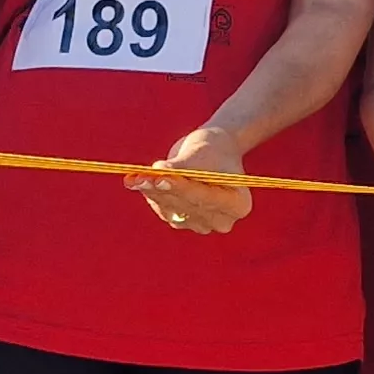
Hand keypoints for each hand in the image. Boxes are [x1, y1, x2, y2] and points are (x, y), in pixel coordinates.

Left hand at [132, 127, 253, 234]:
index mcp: (239, 204)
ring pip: (172, 208)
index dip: (182, 187)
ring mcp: (202, 225)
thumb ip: (181, 166)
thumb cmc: (212, 149)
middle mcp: (223, 220)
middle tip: (140, 177)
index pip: (207, 197)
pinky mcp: (183, 222)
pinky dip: (150, 193)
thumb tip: (158, 171)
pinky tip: (135, 182)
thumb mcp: (200, 152)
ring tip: (134, 178)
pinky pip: (164, 209)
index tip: (160, 177)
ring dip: (151, 191)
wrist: (211, 153)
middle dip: (162, 189)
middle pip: (188, 205)